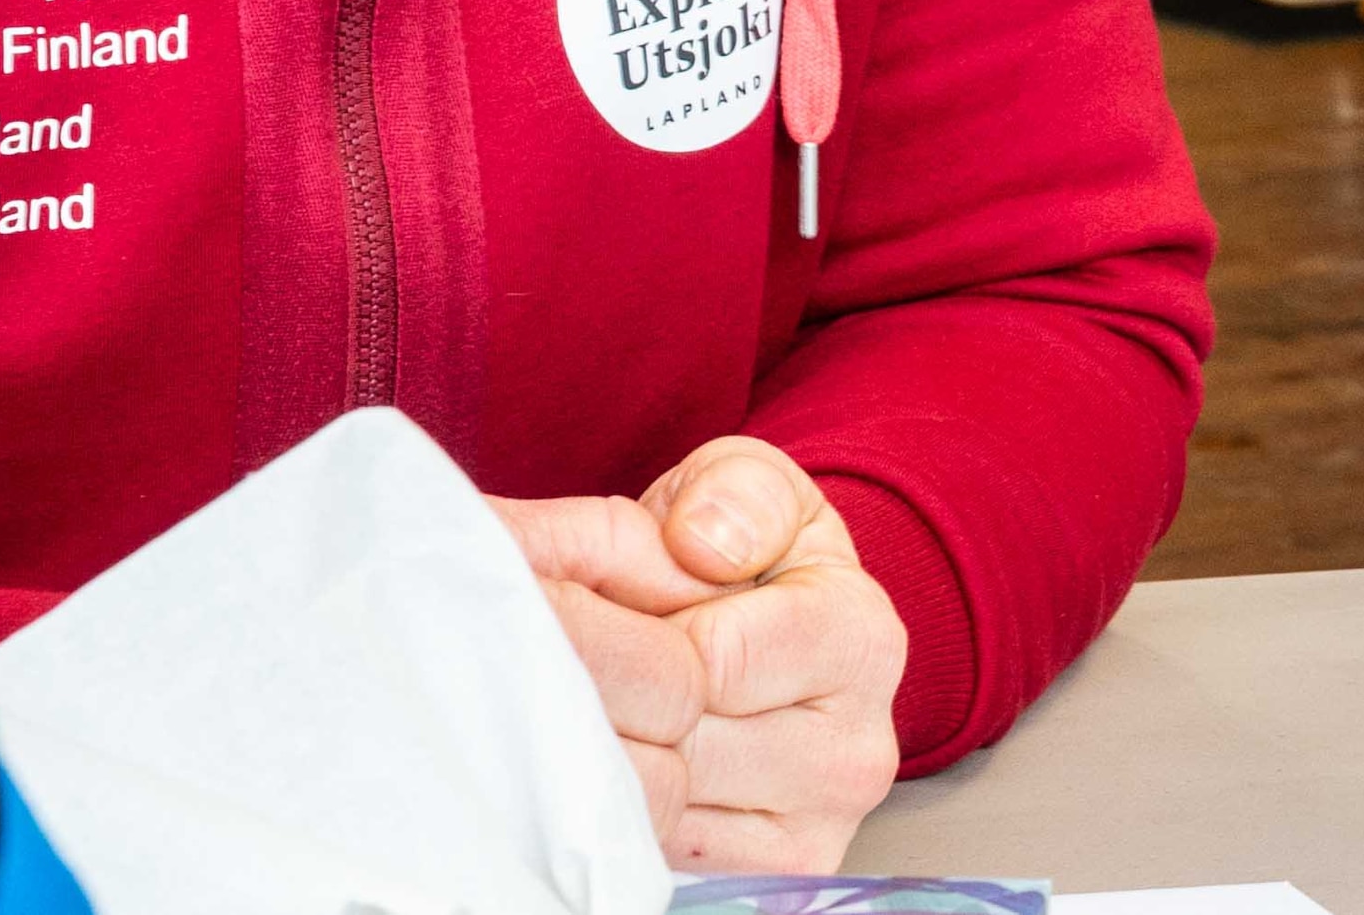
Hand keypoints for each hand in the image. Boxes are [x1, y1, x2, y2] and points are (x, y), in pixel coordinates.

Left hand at [491, 436, 907, 873]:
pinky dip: (597, 812)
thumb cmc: (745, 562)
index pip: (708, 657)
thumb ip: (733, 492)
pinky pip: (653, 856)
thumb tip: (703, 547)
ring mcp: (812, 833)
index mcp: (861, 641)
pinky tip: (567, 761)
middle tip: (501, 650)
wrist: (767, 643)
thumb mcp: (746, 488)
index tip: (540, 600)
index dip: (614, 627)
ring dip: (575, 751)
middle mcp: (852, 753)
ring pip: (654, 805)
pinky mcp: (763, 884)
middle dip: (578, 688)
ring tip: (529, 697)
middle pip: (675, 741)